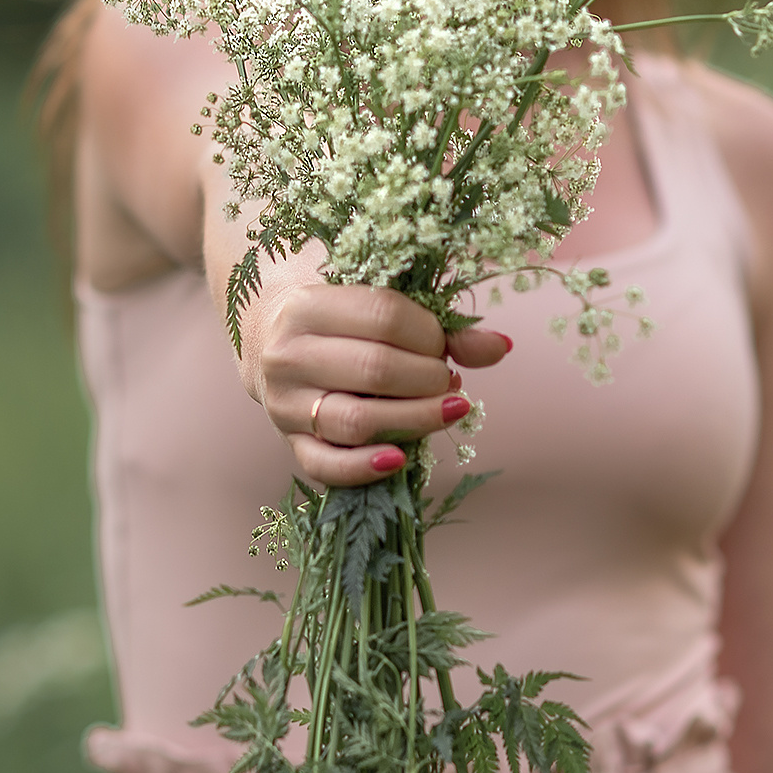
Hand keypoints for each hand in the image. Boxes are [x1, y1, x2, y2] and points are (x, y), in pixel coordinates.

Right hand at [249, 283, 510, 485]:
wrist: (271, 343)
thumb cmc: (338, 319)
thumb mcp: (375, 305)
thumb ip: (440, 326)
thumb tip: (501, 347)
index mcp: (308, 305)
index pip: (384, 315)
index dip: (429, 333)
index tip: (442, 343)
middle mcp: (289, 355)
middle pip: (375, 369)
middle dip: (429, 378)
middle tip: (449, 379)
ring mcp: (286, 404)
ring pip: (357, 421)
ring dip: (417, 420)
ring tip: (448, 409)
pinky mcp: (290, 443)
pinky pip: (328, 466)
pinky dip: (367, 467)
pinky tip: (401, 458)